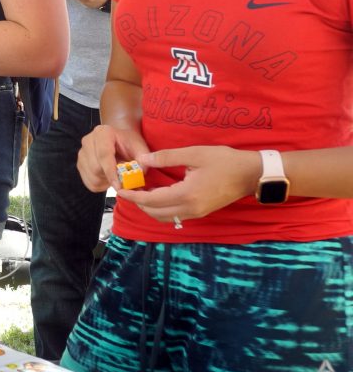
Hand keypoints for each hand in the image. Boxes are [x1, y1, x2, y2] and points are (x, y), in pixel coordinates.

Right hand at [77, 124, 149, 192]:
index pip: (104, 154)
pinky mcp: (79, 164)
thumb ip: (143, 158)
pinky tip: (109, 178)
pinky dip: (100, 185)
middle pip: (96, 167)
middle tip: (123, 179)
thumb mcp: (140, 147)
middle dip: (110, 177)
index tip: (119, 186)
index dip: (111, 172)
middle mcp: (88, 141)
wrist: (119, 140)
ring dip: (106, 182)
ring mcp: (81, 153)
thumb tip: (140, 171)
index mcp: (102, 133)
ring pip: (92, 176)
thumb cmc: (129, 143)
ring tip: (116, 177)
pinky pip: (89, 182)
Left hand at [119, 146, 261, 223]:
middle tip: (128, 190)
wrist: (252, 174)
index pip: (152, 201)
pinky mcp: (201, 212)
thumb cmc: (224, 161)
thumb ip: (167, 157)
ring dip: (149, 208)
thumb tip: (143, 159)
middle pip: (155, 213)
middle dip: (139, 204)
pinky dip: (161, 209)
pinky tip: (157, 196)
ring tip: (140, 192)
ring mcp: (197, 213)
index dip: (134, 196)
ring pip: (165, 217)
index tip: (120, 190)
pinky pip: (175, 216)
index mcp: (187, 195)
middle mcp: (190, 209)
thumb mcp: (194, 154)